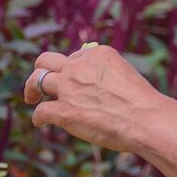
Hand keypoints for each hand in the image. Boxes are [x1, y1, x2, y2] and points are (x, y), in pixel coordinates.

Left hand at [23, 44, 164, 153]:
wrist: (145, 119)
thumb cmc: (142, 102)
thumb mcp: (124, 74)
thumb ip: (104, 74)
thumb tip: (93, 84)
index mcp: (96, 54)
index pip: (75, 56)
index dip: (73, 69)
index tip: (75, 80)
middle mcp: (79, 66)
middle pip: (46, 60)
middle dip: (41, 69)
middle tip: (40, 81)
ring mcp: (68, 88)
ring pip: (37, 80)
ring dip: (32, 89)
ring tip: (31, 98)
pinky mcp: (63, 111)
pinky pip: (41, 111)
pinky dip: (39, 117)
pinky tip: (41, 122)